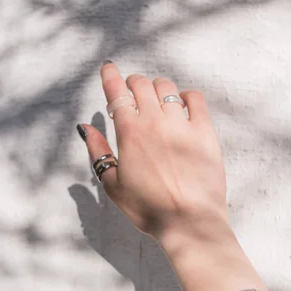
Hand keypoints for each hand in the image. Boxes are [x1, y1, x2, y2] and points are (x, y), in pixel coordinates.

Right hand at [77, 62, 228, 241]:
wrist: (189, 222)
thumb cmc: (148, 209)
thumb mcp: (112, 185)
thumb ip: (98, 151)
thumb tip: (86, 127)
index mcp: (130, 133)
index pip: (117, 92)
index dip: (110, 76)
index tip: (108, 67)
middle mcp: (155, 122)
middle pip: (141, 85)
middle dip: (133, 83)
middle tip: (132, 92)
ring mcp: (182, 125)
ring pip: (167, 88)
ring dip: (157, 88)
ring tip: (156, 99)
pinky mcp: (205, 132)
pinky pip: (195, 99)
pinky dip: (186, 96)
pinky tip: (182, 105)